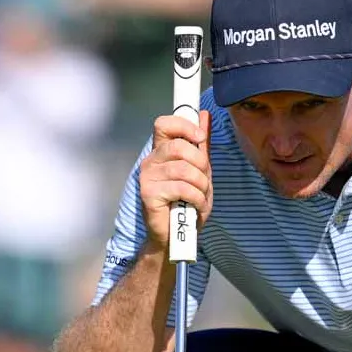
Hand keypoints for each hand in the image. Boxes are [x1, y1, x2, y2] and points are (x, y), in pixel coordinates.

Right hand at [139, 110, 211, 249]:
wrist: (176, 236)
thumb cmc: (186, 203)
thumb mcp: (199, 171)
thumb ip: (200, 145)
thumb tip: (204, 115)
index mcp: (160, 152)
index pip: (164, 124)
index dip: (184, 126)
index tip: (200, 138)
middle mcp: (150, 161)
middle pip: (178, 147)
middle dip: (200, 163)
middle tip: (204, 179)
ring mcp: (147, 177)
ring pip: (183, 169)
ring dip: (201, 184)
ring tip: (201, 196)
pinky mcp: (149, 194)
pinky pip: (181, 188)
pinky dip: (196, 198)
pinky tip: (196, 206)